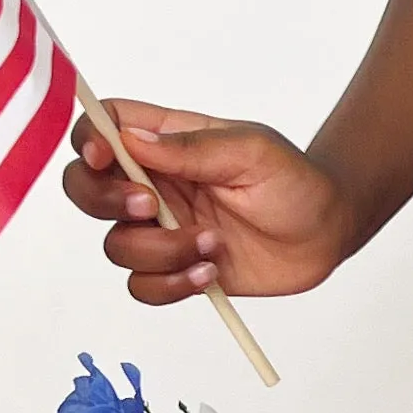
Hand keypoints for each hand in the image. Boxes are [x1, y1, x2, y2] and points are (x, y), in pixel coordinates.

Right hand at [61, 103, 354, 303]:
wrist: (327, 232)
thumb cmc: (294, 181)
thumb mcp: (252, 151)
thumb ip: (193, 148)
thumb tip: (132, 139)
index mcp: (167, 142)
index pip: (104, 127)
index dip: (88, 139)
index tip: (104, 157)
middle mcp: (155, 184)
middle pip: (85, 188)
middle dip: (105, 201)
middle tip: (152, 207)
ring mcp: (163, 229)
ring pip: (116, 245)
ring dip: (159, 250)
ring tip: (212, 244)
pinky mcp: (176, 268)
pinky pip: (142, 285)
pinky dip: (169, 284)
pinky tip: (208, 272)